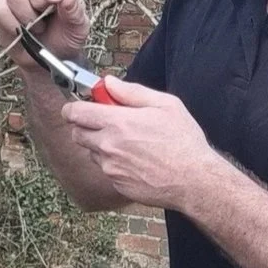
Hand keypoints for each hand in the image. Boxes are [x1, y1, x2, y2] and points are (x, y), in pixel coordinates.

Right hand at [0, 0, 91, 73]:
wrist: (47, 56)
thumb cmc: (65, 37)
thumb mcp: (78, 29)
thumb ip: (75, 12)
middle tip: (45, 15)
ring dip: (26, 16)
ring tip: (37, 27)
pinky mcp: (1, 3)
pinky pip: (0, 8)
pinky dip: (12, 24)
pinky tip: (21, 32)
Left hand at [63, 76, 222, 210]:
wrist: (194, 181)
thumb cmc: (184, 142)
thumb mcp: (165, 105)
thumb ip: (132, 92)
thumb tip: (109, 83)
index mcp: (118, 123)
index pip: (75, 112)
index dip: (73, 108)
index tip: (79, 107)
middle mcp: (108, 146)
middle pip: (77, 134)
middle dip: (86, 126)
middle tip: (107, 123)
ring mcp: (111, 168)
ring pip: (92, 152)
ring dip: (102, 145)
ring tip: (130, 144)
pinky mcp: (117, 184)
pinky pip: (107, 169)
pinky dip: (115, 163)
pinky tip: (138, 160)